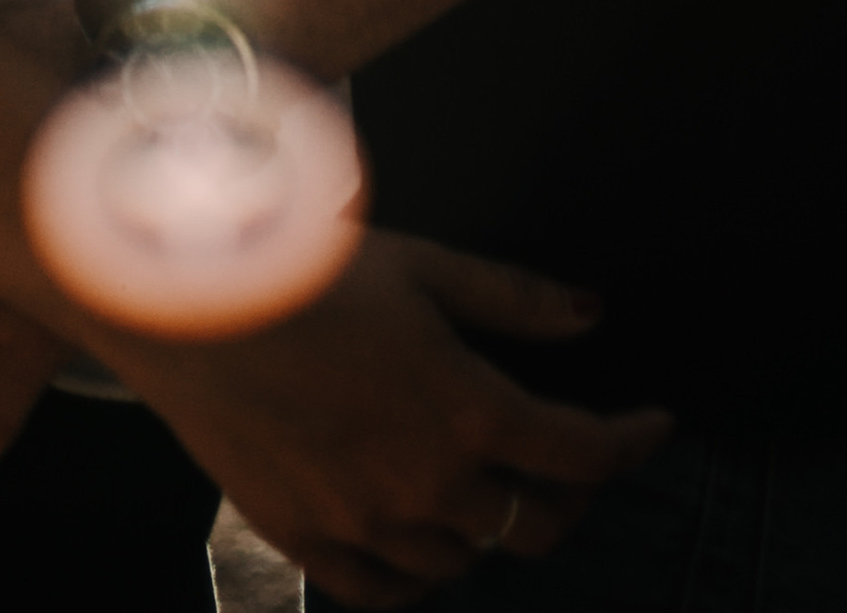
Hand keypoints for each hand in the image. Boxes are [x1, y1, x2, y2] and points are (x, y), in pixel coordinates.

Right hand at [115, 230, 667, 606]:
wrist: (192, 301)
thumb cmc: (308, 269)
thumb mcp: (428, 265)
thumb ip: (515, 301)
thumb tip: (590, 317)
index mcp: (469, 410)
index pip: (583, 455)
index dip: (631, 443)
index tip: (654, 427)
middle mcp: (428, 483)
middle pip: (536, 524)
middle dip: (570, 494)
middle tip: (569, 462)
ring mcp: (366, 522)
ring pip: (465, 561)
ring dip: (490, 527)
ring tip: (487, 485)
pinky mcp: (308, 539)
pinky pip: (386, 589)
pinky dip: (416, 571)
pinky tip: (419, 537)